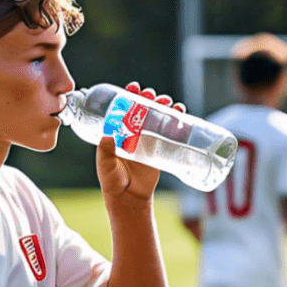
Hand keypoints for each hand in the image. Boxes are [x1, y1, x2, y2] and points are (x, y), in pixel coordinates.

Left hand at [95, 82, 186, 206]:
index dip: (128, 95)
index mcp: (116, 132)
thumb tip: (106, 137)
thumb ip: (105, 153)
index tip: (133, 87)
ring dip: (163, 104)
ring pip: (156, 116)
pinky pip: (168, 130)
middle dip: (148, 97)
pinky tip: (180, 111)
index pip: (121, 108)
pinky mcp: (159, 148)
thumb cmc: (113, 182)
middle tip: (152, 95)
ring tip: (168, 101)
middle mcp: (131, 132)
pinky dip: (175, 118)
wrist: (130, 198)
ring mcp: (146, 139)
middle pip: (141, 108)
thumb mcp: (106, 167)